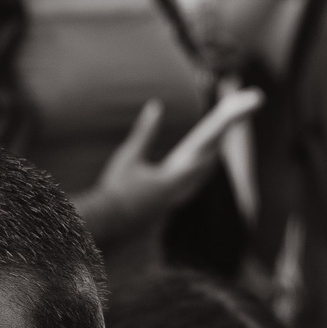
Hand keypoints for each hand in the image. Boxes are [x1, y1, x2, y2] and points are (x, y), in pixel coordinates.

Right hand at [89, 100, 216, 237]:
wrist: (105, 221)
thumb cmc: (115, 187)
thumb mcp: (129, 155)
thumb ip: (145, 132)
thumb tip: (155, 106)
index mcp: (170, 181)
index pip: (200, 164)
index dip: (211, 151)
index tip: (221, 142)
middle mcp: (174, 196)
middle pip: (199, 178)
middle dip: (208, 164)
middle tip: (216, 152)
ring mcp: (167, 208)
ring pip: (190, 190)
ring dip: (198, 177)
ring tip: (202, 166)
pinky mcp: (159, 215)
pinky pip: (178, 200)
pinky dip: (186, 189)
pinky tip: (180, 187)